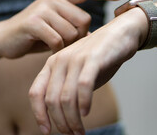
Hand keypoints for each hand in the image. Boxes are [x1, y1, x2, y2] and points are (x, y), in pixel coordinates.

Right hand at [0, 0, 123, 58]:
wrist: (4, 39)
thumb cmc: (35, 35)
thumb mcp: (57, 27)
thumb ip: (74, 27)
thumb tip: (98, 37)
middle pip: (84, 20)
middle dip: (79, 36)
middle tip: (66, 43)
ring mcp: (42, 9)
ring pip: (72, 32)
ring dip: (66, 45)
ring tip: (54, 45)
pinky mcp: (33, 22)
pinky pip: (58, 40)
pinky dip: (55, 50)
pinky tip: (47, 49)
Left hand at [29, 7, 147, 134]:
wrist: (120, 33)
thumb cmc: (99, 57)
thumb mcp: (77, 72)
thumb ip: (66, 89)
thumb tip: (60, 117)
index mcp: (52, 64)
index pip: (35, 93)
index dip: (39, 115)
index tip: (46, 131)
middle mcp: (59, 61)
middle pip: (51, 100)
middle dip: (60, 122)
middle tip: (71, 134)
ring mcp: (75, 59)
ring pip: (66, 98)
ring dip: (72, 119)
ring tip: (80, 131)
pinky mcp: (92, 59)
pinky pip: (83, 87)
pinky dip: (84, 103)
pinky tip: (87, 112)